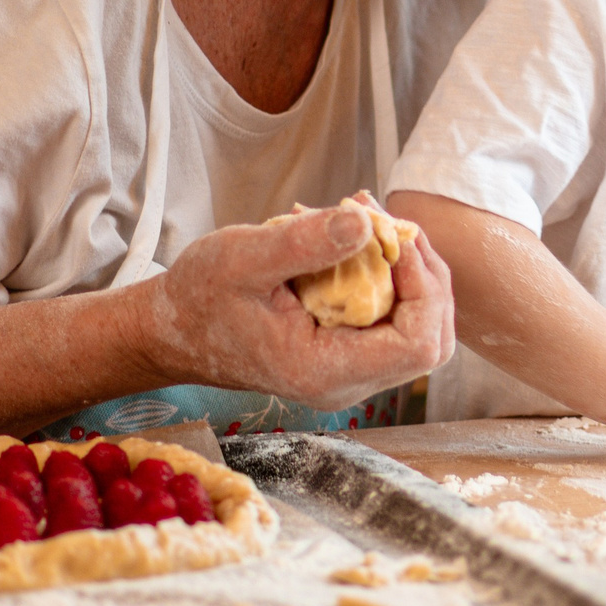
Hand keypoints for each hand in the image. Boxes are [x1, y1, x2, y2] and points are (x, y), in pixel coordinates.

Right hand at [145, 207, 456, 409]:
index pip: (418, 343)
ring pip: (419, 329)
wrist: (174, 330)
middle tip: (388, 222)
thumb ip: (304, 242)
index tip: (394, 236)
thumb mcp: (243, 257)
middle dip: (426, 275)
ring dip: (410, 272)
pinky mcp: (347, 356)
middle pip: (431, 339)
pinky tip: (359, 241)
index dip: (424, 285)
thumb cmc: (199, 296)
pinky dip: (391, 278)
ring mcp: (349, 374)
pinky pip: (394, 322)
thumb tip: (366, 223)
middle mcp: (346, 384)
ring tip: (369, 222)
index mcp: (324, 371)